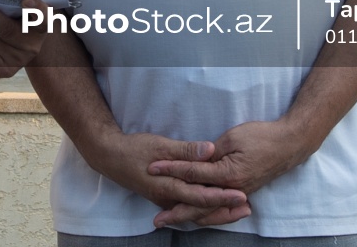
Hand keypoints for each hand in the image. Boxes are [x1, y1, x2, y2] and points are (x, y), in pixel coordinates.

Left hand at [0, 0, 47, 79]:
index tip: (26, 0)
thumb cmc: (16, 22)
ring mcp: (16, 61)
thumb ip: (13, 2)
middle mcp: (31, 47)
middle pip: (5, 29)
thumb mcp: (21, 11)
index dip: (36, 8)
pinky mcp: (0, 71)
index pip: (42, 18)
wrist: (16, 49)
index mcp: (40, 27)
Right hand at [89, 132, 249, 227]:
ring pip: (195, 212)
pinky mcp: (164, 196)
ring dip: (217, 211)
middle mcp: (168, 198)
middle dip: (225, 211)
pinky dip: (204, 208)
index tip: (242, 195)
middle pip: (201, 211)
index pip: (201, 196)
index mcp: (168, 186)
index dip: (222, 196)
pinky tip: (215, 205)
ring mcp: (166, 200)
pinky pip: (188, 207)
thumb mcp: (160, 145)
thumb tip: (209, 151)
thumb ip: (186, 150)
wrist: (109, 157)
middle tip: (247, 208)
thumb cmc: (133, 149)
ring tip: (238, 210)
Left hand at [147, 119, 312, 222]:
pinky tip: (195, 215)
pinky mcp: (241, 192)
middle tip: (157, 219)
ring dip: (189, 216)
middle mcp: (232, 190)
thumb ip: (211, 152)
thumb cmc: (261, 137)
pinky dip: (206, 214)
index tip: (152, 168)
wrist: (289, 144)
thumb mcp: (232, 138)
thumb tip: (194, 161)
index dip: (171, 169)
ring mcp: (238, 194)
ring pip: (210, 211)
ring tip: (170, 220)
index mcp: (228, 174)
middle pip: (199, 204)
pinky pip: (220, 209)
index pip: (193, 173)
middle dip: (176, 211)